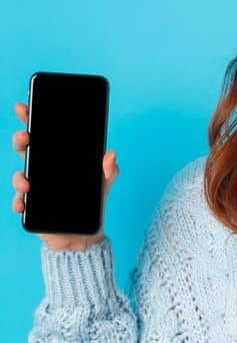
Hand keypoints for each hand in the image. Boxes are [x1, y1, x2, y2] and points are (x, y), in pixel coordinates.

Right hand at [12, 102, 118, 251]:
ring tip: (27, 184)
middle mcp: (42, 171)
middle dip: (21, 140)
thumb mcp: (103, 184)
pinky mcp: (32, 208)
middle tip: (26, 137)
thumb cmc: (91, 203)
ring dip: (19, 177)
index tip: (24, 107)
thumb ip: (109, 170)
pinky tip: (23, 204)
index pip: (43, 136)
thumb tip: (112, 154)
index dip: (31, 120)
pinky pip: (20, 203)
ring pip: (20, 176)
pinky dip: (19, 203)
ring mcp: (34, 189)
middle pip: (27, 150)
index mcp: (58, 160)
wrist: (84, 235)